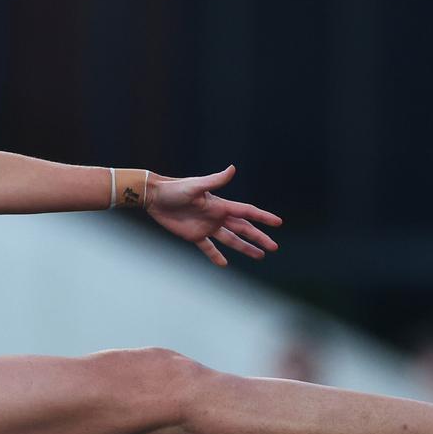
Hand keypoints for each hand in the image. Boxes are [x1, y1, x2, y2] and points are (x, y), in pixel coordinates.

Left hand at [146, 165, 281, 265]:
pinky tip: (224, 264)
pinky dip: (216, 256)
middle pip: (243, 229)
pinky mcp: (194, 235)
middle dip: (259, 238)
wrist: (154, 197)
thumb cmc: (174, 189)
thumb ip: (215, 180)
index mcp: (220, 205)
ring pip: (230, 240)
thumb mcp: (195, 185)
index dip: (263, 217)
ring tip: (259, 256)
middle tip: (274, 247)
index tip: (278, 223)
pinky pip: (208, 248)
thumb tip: (233, 168)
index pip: (247, 212)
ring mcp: (206, 227)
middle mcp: (217, 216)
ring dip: (244, 248)